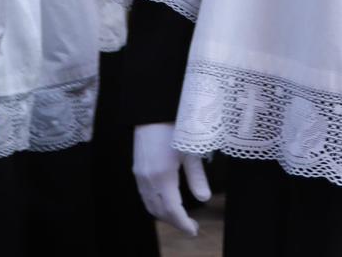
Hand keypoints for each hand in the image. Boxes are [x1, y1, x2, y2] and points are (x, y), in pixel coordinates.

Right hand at [133, 122, 208, 236]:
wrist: (152, 111)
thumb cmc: (175, 128)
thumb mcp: (190, 151)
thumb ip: (197, 177)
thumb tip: (204, 198)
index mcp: (163, 176)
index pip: (172, 210)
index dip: (183, 224)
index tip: (193, 231)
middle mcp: (148, 179)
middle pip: (160, 212)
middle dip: (175, 222)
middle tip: (190, 226)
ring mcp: (140, 176)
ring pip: (150, 206)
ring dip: (164, 216)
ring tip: (180, 217)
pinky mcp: (137, 170)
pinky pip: (145, 196)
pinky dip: (155, 206)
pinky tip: (165, 203)